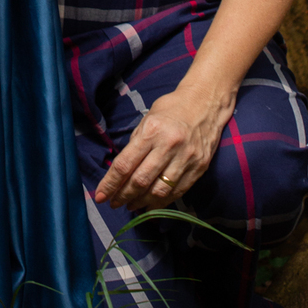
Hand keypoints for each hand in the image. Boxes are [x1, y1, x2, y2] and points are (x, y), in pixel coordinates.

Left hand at [94, 80, 235, 210]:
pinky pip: (178, 192)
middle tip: (114, 203)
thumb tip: (122, 171)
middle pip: (140, 181)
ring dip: (141, 203)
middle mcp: (169, 146)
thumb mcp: (148, 119)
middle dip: (123, 196)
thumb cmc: (172, 108)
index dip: (110, 184)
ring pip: (159, 191)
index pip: (125, 164)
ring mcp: (186, 158)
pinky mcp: (199, 167)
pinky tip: (151, 204)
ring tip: (131, 205)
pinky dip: (162, 202)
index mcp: (152, 131)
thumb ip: (136, 144)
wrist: (206, 102)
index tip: (100, 196)